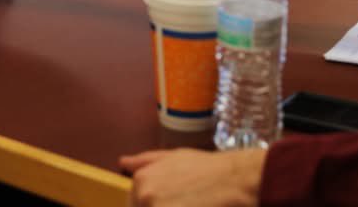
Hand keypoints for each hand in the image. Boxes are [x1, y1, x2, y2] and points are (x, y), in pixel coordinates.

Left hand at [120, 148, 264, 206]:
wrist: (234, 181)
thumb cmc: (208, 169)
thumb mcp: (174, 157)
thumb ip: (145, 161)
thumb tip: (123, 162)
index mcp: (141, 181)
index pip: (133, 206)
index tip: (170, 203)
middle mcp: (145, 197)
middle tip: (183, 203)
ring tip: (192, 204)